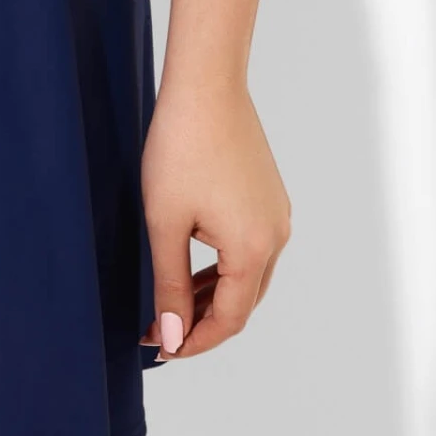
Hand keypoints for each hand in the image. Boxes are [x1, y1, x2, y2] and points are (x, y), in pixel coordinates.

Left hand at [139, 76, 290, 359]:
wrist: (206, 86)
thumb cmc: (181, 147)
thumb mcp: (165, 223)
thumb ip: (170, 286)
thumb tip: (171, 337)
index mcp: (254, 249)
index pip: (228, 320)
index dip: (194, 341)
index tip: (160, 349)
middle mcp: (275, 236)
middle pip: (243, 303)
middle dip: (202, 323)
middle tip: (158, 330)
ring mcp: (276, 216)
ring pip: (248, 277)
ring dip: (212, 296)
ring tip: (169, 304)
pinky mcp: (269, 198)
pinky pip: (250, 249)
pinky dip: (223, 268)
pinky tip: (192, 268)